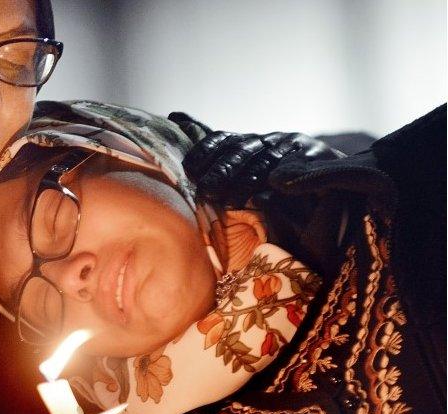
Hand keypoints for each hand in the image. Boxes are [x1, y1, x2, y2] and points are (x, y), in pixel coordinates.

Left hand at [178, 128, 342, 206]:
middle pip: (243, 151)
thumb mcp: (249, 157)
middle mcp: (272, 139)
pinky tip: (270, 191)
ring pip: (267, 162)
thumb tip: (174, 113)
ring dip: (247, 180)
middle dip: (223, 169)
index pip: (225, 139)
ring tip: (229, 200)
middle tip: (206, 189)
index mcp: (253, 140)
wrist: (338, 174)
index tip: (190, 167)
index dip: (206, 150)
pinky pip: (299, 170)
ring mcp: (295, 147)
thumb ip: (216, 144)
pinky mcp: (319, 160)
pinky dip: (284, 179)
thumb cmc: (282, 168)